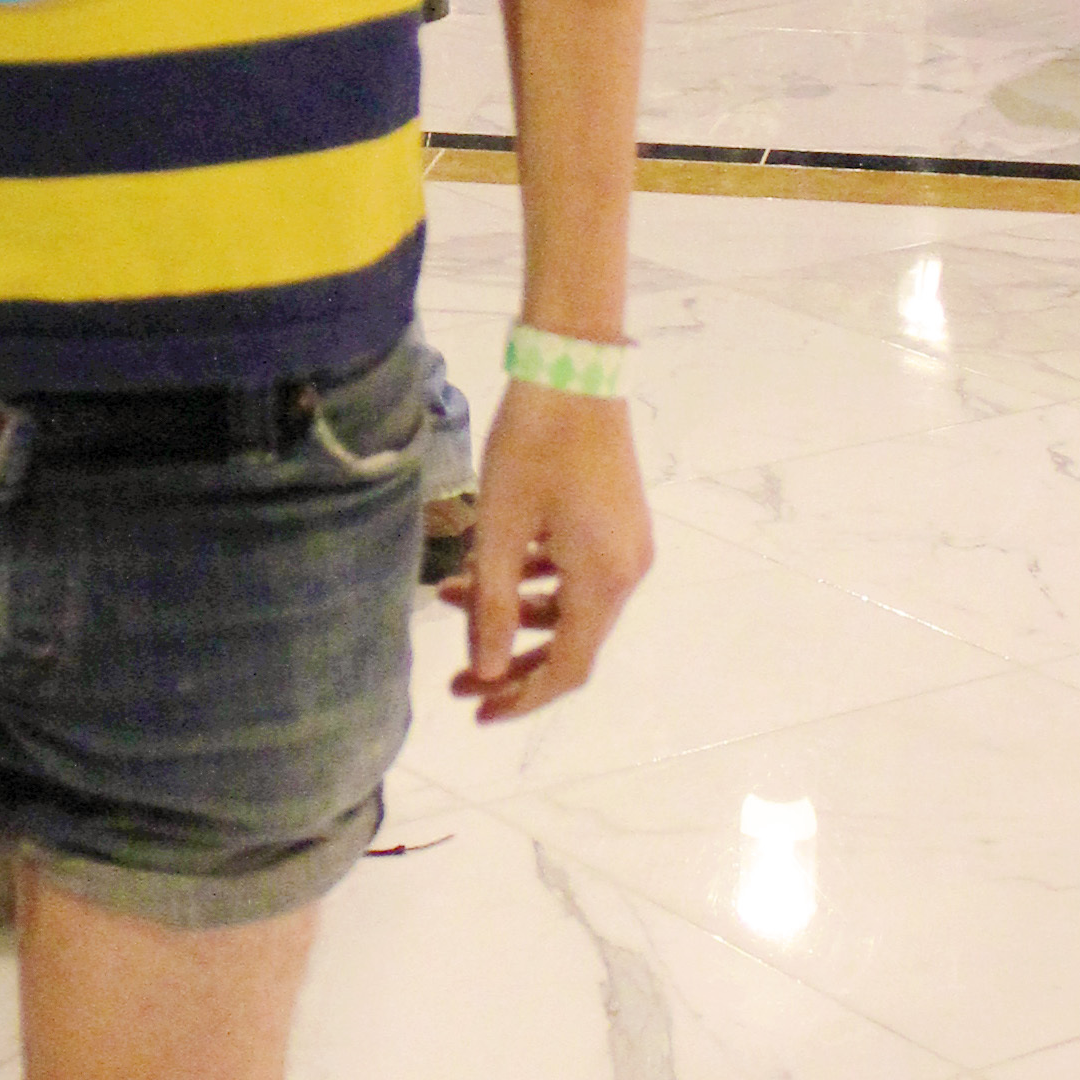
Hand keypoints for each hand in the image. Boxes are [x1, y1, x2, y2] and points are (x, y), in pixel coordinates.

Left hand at [446, 379, 651, 718]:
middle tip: (456, 677)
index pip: (568, 669)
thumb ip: (491, 606)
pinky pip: (574, 571)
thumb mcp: (499, 529)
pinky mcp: (616, 520)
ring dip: (512, 612)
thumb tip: (484, 671)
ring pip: (567, 604)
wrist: (572, 368)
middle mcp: (626, 572)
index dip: (522, 696)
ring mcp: (625, 545)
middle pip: (570, 641)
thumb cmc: (531, 447)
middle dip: (509, 660)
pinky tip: (487, 564)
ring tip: (452, 597)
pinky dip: (532, 578)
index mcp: (603, 582)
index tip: (476, 711)